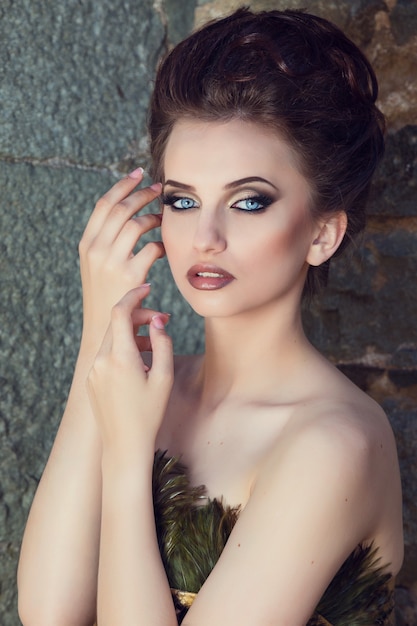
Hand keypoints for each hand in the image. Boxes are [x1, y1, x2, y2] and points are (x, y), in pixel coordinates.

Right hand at [79, 168, 163, 348]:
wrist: (103, 331)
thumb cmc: (106, 297)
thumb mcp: (98, 267)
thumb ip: (109, 242)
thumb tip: (130, 215)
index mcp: (87, 244)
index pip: (104, 204)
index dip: (122, 185)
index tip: (137, 173)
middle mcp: (96, 250)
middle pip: (121, 207)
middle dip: (142, 193)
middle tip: (158, 189)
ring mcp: (111, 262)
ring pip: (136, 223)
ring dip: (154, 216)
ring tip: (163, 218)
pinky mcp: (130, 275)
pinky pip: (151, 247)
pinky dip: (162, 243)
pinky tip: (166, 246)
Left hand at [86, 285, 173, 461]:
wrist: (123, 445)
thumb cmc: (149, 413)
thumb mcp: (164, 378)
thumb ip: (163, 343)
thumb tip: (158, 320)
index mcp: (120, 357)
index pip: (120, 312)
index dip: (133, 296)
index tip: (147, 288)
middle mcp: (101, 360)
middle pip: (116, 323)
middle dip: (138, 316)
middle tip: (161, 321)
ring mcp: (93, 370)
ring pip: (112, 339)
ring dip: (131, 334)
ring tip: (154, 347)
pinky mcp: (91, 379)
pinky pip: (106, 354)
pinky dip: (122, 349)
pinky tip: (140, 363)